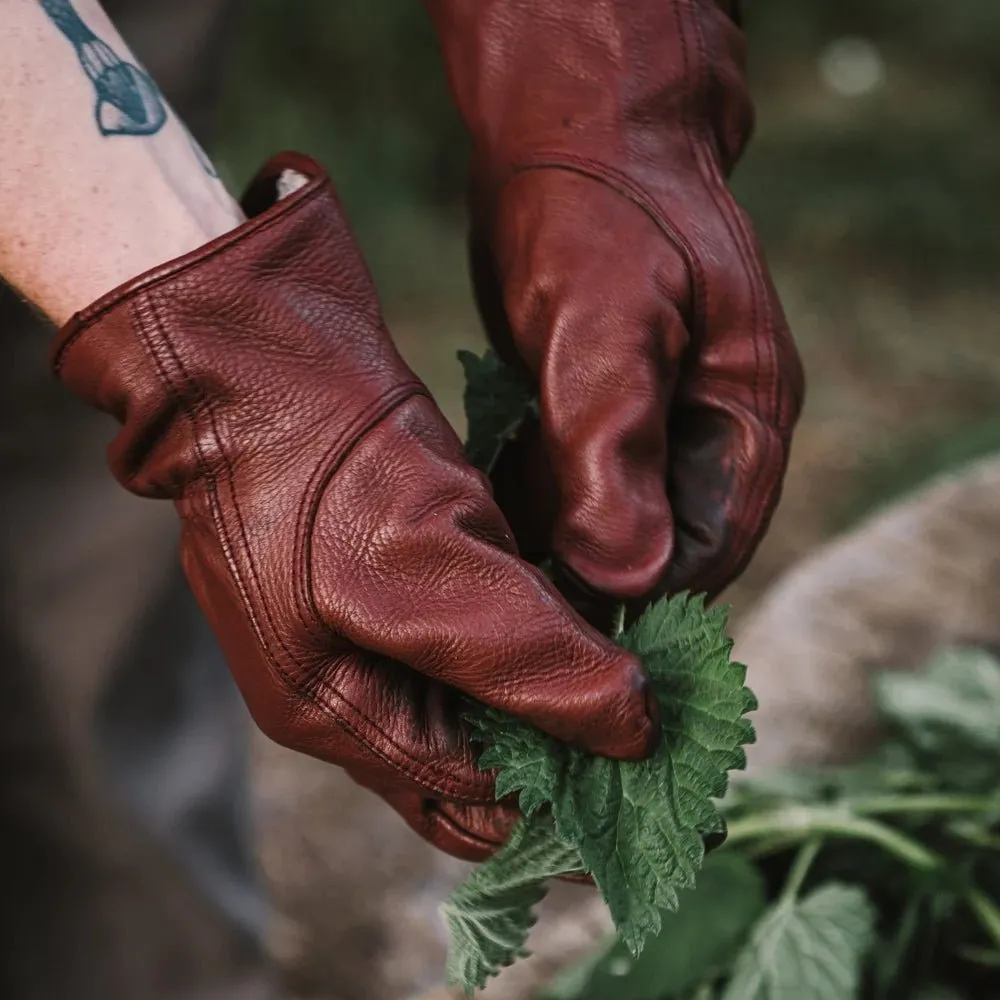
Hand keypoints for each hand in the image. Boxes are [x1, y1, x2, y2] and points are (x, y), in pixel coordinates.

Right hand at [50, 153, 658, 860]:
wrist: (258, 351)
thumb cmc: (322, 463)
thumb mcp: (424, 572)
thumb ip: (526, 657)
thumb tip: (633, 730)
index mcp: (340, 714)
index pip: (473, 804)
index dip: (562, 791)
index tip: (649, 754)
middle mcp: (353, 685)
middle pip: (482, 757)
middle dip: (565, 739)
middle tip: (654, 703)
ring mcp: (368, 624)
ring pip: (487, 689)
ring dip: (556, 676)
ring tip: (635, 650)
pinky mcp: (393, 567)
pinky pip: (478, 627)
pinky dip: (533, 624)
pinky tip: (585, 598)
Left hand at [427, 0, 804, 618]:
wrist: (568, 136)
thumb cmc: (596, 214)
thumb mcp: (605, 323)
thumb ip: (615, 446)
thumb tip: (623, 575)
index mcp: (743, 420)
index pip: (705, 552)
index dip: (635, 598)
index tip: (557, 634)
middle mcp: (710, 434)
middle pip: (659, 550)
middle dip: (588, 583)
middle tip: (506, 615)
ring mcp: (658, 424)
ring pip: (611, 526)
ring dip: (553, 550)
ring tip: (482, 573)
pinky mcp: (606, 413)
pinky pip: (577, 490)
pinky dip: (532, 511)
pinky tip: (481, 517)